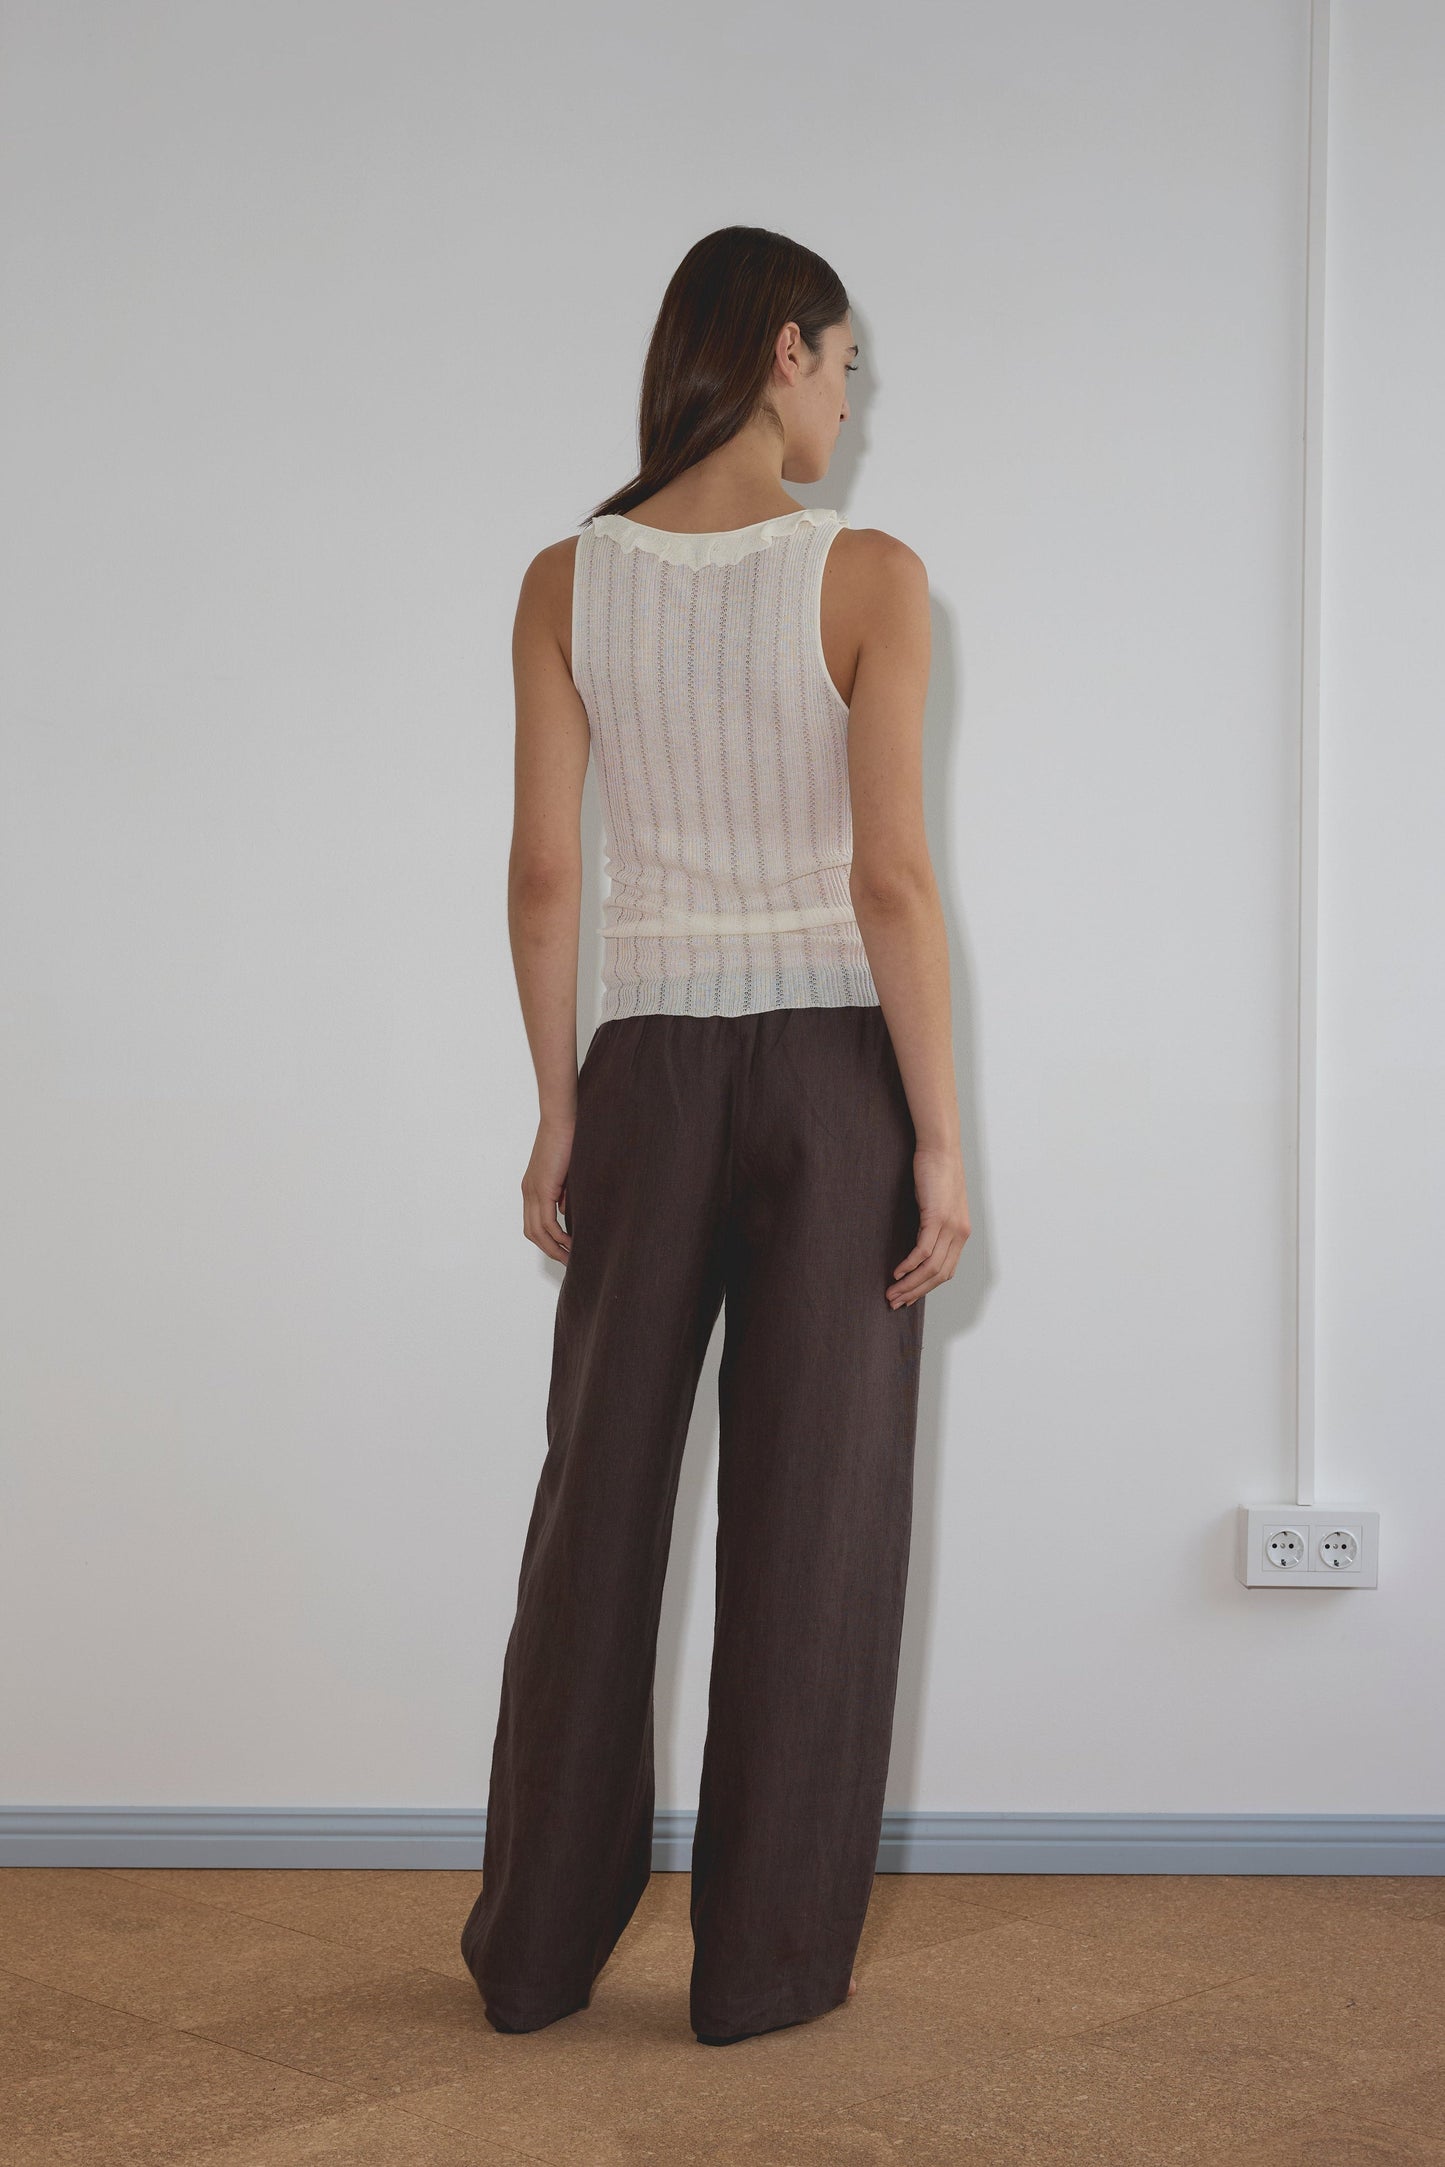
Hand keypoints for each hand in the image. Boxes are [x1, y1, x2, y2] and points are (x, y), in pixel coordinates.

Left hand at [522, 1114, 573, 1262]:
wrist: (562, 1119)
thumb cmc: (568, 1139)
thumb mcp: (565, 1173)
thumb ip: (563, 1193)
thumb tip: (563, 1211)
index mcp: (532, 1187)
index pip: (534, 1222)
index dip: (547, 1240)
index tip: (563, 1249)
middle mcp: (528, 1192)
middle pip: (532, 1232)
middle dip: (549, 1250)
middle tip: (567, 1260)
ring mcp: (533, 1191)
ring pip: (537, 1231)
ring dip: (553, 1248)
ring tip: (570, 1257)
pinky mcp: (542, 1188)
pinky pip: (547, 1222)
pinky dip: (558, 1236)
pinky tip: (571, 1242)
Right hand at [888, 1145, 969, 1306]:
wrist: (941, 1149)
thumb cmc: (936, 1174)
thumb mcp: (938, 1205)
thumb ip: (933, 1226)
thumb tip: (918, 1247)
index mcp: (961, 1234)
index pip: (945, 1272)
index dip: (926, 1288)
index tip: (907, 1297)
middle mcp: (960, 1234)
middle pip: (938, 1275)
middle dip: (915, 1292)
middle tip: (895, 1302)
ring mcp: (950, 1226)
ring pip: (931, 1267)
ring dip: (910, 1283)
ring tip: (892, 1292)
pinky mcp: (937, 1217)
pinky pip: (923, 1250)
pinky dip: (910, 1265)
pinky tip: (897, 1272)